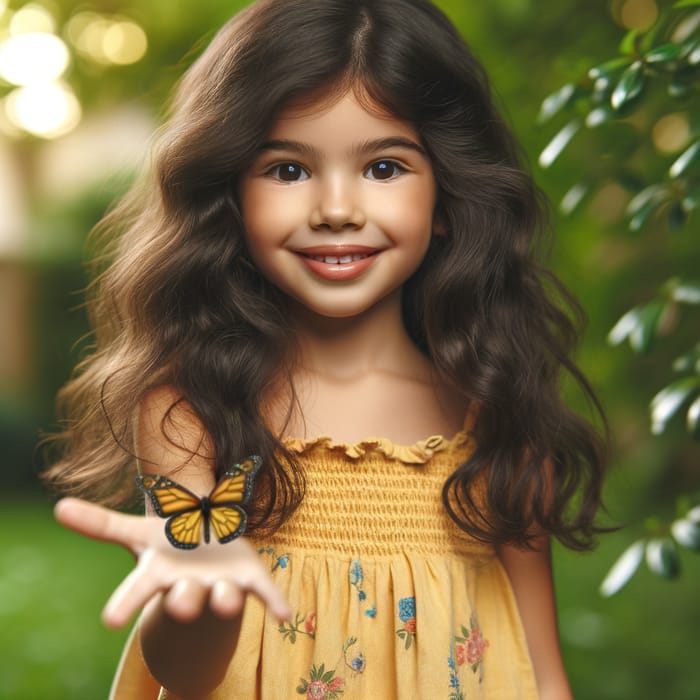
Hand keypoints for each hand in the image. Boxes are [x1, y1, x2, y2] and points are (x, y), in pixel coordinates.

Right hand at [54, 498, 290, 628]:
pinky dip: (274, 601)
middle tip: (184, 602)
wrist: (206, 557)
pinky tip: (286, 613)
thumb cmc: (169, 545)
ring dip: (225, 599)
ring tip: (227, 599)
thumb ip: (101, 524)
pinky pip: (263, 593)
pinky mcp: (249, 580)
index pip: (138, 590)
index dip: (126, 603)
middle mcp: (189, 585)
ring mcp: (220, 585)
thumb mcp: (138, 533)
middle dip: (185, 601)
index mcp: (161, 573)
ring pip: (223, 597)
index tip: (110, 621)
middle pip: (185, 597)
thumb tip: (57, 506)